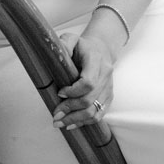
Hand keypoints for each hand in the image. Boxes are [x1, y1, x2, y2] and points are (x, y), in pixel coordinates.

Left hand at [56, 10, 126, 130]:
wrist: (102, 49)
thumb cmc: (82, 46)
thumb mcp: (71, 38)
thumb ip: (64, 44)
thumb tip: (57, 55)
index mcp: (96, 60)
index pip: (88, 82)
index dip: (73, 92)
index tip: (59, 93)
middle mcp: (105, 75)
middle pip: (89, 99)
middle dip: (70, 109)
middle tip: (55, 115)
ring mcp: (109, 87)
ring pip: (95, 111)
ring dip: (76, 119)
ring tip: (60, 123)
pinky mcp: (109, 96)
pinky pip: (99, 114)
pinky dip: (85, 122)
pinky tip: (71, 124)